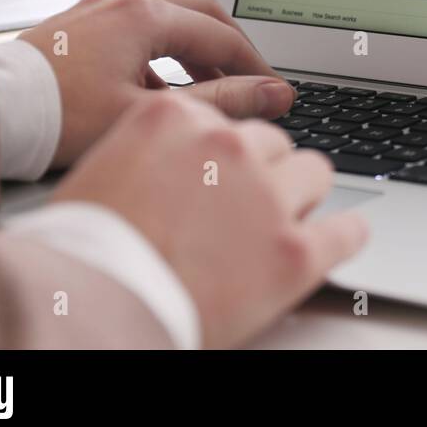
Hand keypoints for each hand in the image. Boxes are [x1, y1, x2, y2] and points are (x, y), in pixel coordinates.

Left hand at [20, 0, 293, 168]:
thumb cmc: (59, 117)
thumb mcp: (151, 113)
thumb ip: (220, 102)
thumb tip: (273, 94)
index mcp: (146, 15)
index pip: (223, 37)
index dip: (256, 68)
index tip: (277, 93)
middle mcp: (124, 1)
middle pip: (201, 11)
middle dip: (232, 46)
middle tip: (252, 79)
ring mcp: (98, 9)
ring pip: (168, 17)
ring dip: (197, 47)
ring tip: (211, 87)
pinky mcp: (78, 25)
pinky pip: (137, 27)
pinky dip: (163, 51)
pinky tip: (159, 87)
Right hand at [50, 93, 367, 347]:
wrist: (89, 307)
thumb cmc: (81, 251)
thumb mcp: (104, 169)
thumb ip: (154, 150)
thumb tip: (177, 162)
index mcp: (177, 120)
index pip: (227, 119)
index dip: (225, 152)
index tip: (225, 168)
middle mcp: (228, 148)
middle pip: (273, 144)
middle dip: (262, 172)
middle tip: (242, 208)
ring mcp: (267, 197)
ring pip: (314, 173)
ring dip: (298, 195)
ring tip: (280, 224)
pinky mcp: (294, 251)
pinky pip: (346, 231)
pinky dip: (344, 235)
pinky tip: (338, 239)